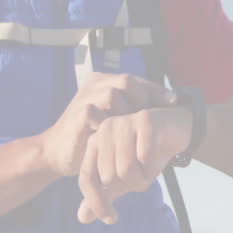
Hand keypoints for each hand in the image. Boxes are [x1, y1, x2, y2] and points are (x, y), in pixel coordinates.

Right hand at [37, 73, 176, 177]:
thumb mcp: (116, 119)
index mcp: (105, 83)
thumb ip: (133, 109)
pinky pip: (94, 112)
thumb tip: (168, 106)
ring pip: (113, 93)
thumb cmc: (92, 135)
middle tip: (157, 115)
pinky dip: (109, 123)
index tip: (174, 102)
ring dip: (128, 111)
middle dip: (145, 97)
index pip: (136, 80)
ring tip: (138, 127)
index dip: (156, 90)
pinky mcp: (75, 116)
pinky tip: (120, 136)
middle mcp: (94, 86)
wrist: (58, 152)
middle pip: (127, 81)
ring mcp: (83, 98)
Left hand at [77, 106, 192, 224]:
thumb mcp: (124, 178)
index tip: (111, 219)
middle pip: (109, 177)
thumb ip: (104, 194)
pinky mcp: (145, 120)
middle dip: (130, 185)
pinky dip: (154, 167)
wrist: (178, 130)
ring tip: (150, 167)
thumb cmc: (148, 154)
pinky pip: (145, 158)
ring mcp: (124, 122)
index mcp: (95, 142)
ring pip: (126, 170)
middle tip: (142, 175)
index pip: (87, 178)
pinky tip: (159, 157)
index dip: (97, 202)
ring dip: (143, 178)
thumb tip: (82, 218)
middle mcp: (105, 129)